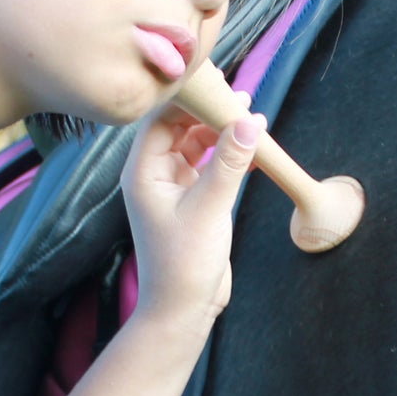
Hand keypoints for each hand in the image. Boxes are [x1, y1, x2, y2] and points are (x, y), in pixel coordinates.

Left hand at [121, 66, 266, 336]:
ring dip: (222, 134)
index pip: (161, 118)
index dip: (190, 99)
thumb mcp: (210, 207)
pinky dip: (228, 157)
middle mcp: (154, 175)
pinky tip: (253, 150)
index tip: (221, 85)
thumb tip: (250, 120)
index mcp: (144, 171)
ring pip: (196, 146)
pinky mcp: (191, 202)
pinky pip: (209, 167)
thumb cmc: (184, 263)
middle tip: (243, 98)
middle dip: (210, 113)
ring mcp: (172, 188)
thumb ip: (229, 162)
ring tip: (253, 119)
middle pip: (179, 127)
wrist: (182, 310)